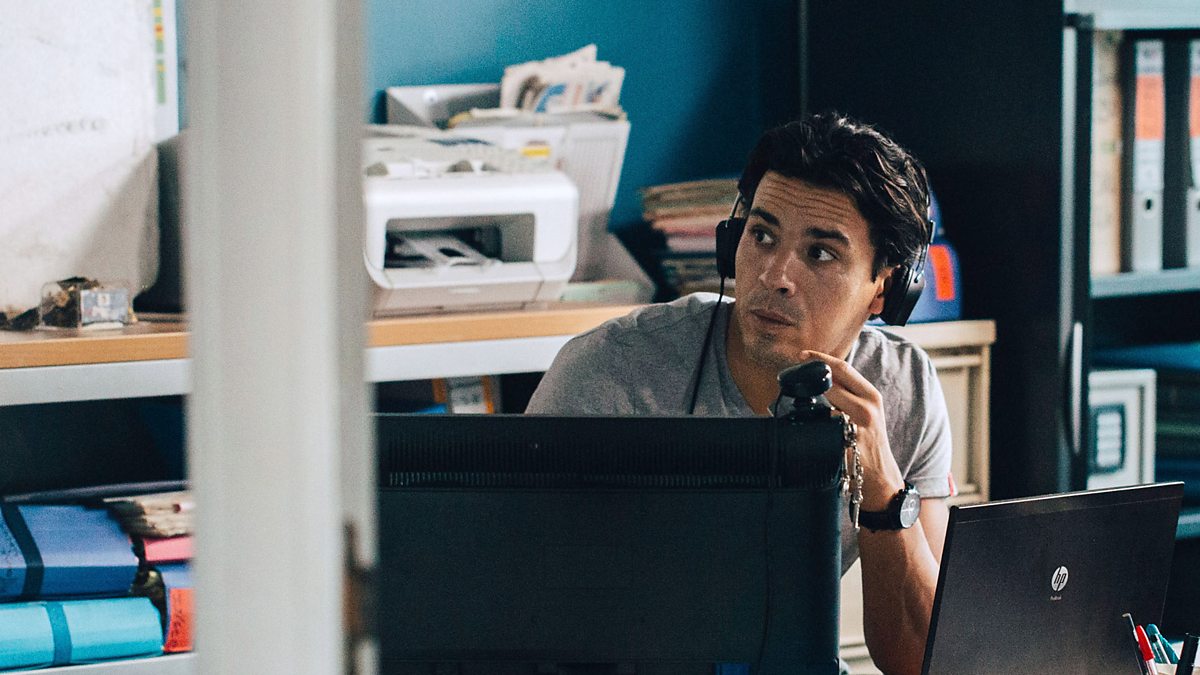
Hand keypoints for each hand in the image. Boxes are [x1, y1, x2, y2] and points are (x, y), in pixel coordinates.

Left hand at [797, 350, 904, 511]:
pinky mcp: (847, 443)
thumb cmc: (869, 442)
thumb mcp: (866, 413)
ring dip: (807, 398)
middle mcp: (867, 408)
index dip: (820, 358)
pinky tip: (802, 422)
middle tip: (792, 373)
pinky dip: (810, 421)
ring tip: (795, 396)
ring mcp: (857, 426)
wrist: (882, 478)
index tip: (802, 354)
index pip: (843, 368)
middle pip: (832, 381)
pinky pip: (822, 426)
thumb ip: (848, 395)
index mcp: (871, 396)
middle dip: (810, 375)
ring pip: (825, 402)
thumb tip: (820, 380)